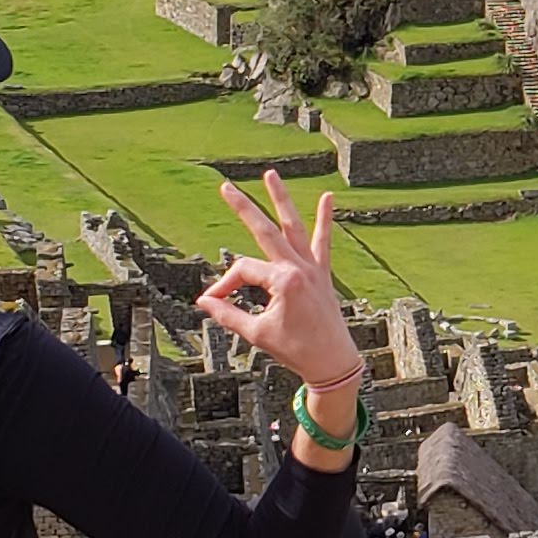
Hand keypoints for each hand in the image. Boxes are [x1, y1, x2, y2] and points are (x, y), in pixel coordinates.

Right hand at [198, 171, 362, 390]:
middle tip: (225, 187)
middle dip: (243, 208)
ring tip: (271, 174)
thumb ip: (228, 314)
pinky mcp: (323, 274)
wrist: (333, 363)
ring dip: (282, 199)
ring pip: (294, 227)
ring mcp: (313, 268)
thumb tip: (204, 301)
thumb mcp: (256, 334)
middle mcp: (299, 267)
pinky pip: (324, 242)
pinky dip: (325, 221)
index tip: (214, 302)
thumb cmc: (296, 350)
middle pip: (265, 231)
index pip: (243, 271)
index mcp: (283, 281)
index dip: (225, 285)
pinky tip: (328, 198)